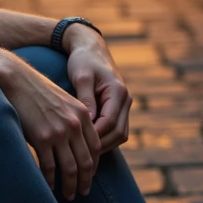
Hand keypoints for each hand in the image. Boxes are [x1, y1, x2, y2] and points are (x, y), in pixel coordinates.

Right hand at [0, 54, 100, 200]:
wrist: (15, 80)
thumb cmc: (36, 91)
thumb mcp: (63, 101)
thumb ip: (73, 120)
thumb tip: (76, 143)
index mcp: (82, 115)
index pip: (95, 147)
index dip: (94, 165)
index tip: (89, 176)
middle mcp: (74, 125)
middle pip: (86, 162)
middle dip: (85, 181)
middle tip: (82, 193)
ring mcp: (58, 132)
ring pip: (70, 168)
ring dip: (70, 185)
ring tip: (68, 195)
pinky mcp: (42, 138)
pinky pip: (49, 167)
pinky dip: (51, 180)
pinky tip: (49, 187)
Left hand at [63, 25, 131, 153]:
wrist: (90, 48)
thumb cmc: (83, 60)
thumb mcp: (81, 77)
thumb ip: (86, 99)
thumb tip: (89, 122)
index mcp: (118, 91)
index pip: (110, 122)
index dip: (95, 136)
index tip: (78, 145)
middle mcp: (125, 99)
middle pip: (118, 133)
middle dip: (101, 146)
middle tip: (81, 155)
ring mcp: (124, 104)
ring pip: (120, 134)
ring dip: (104, 145)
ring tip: (84, 154)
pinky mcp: (118, 108)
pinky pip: (116, 129)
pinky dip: (105, 139)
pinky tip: (88, 144)